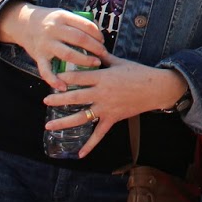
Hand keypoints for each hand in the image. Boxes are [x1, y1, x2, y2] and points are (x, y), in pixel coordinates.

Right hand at [0, 2, 104, 87]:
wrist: (24, 23)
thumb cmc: (50, 20)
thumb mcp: (63, 14)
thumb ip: (77, 22)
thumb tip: (98, 32)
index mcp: (63, 17)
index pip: (85, 25)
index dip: (97, 34)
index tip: (103, 41)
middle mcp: (54, 30)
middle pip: (79, 39)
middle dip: (95, 48)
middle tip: (104, 54)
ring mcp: (46, 44)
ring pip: (67, 54)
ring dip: (84, 61)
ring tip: (95, 64)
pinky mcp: (38, 56)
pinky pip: (46, 71)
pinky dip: (54, 80)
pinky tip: (64, 87)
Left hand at [42, 55, 183, 158]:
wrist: (155, 88)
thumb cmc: (138, 72)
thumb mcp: (120, 62)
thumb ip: (104, 57)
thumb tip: (93, 48)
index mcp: (103, 77)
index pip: (79, 77)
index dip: (64, 77)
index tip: (53, 78)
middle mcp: (101, 93)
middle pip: (75, 97)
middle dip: (58, 99)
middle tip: (45, 101)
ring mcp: (106, 108)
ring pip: (82, 116)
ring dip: (64, 122)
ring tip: (49, 126)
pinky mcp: (113, 118)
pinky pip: (100, 134)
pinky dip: (90, 145)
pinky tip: (80, 154)